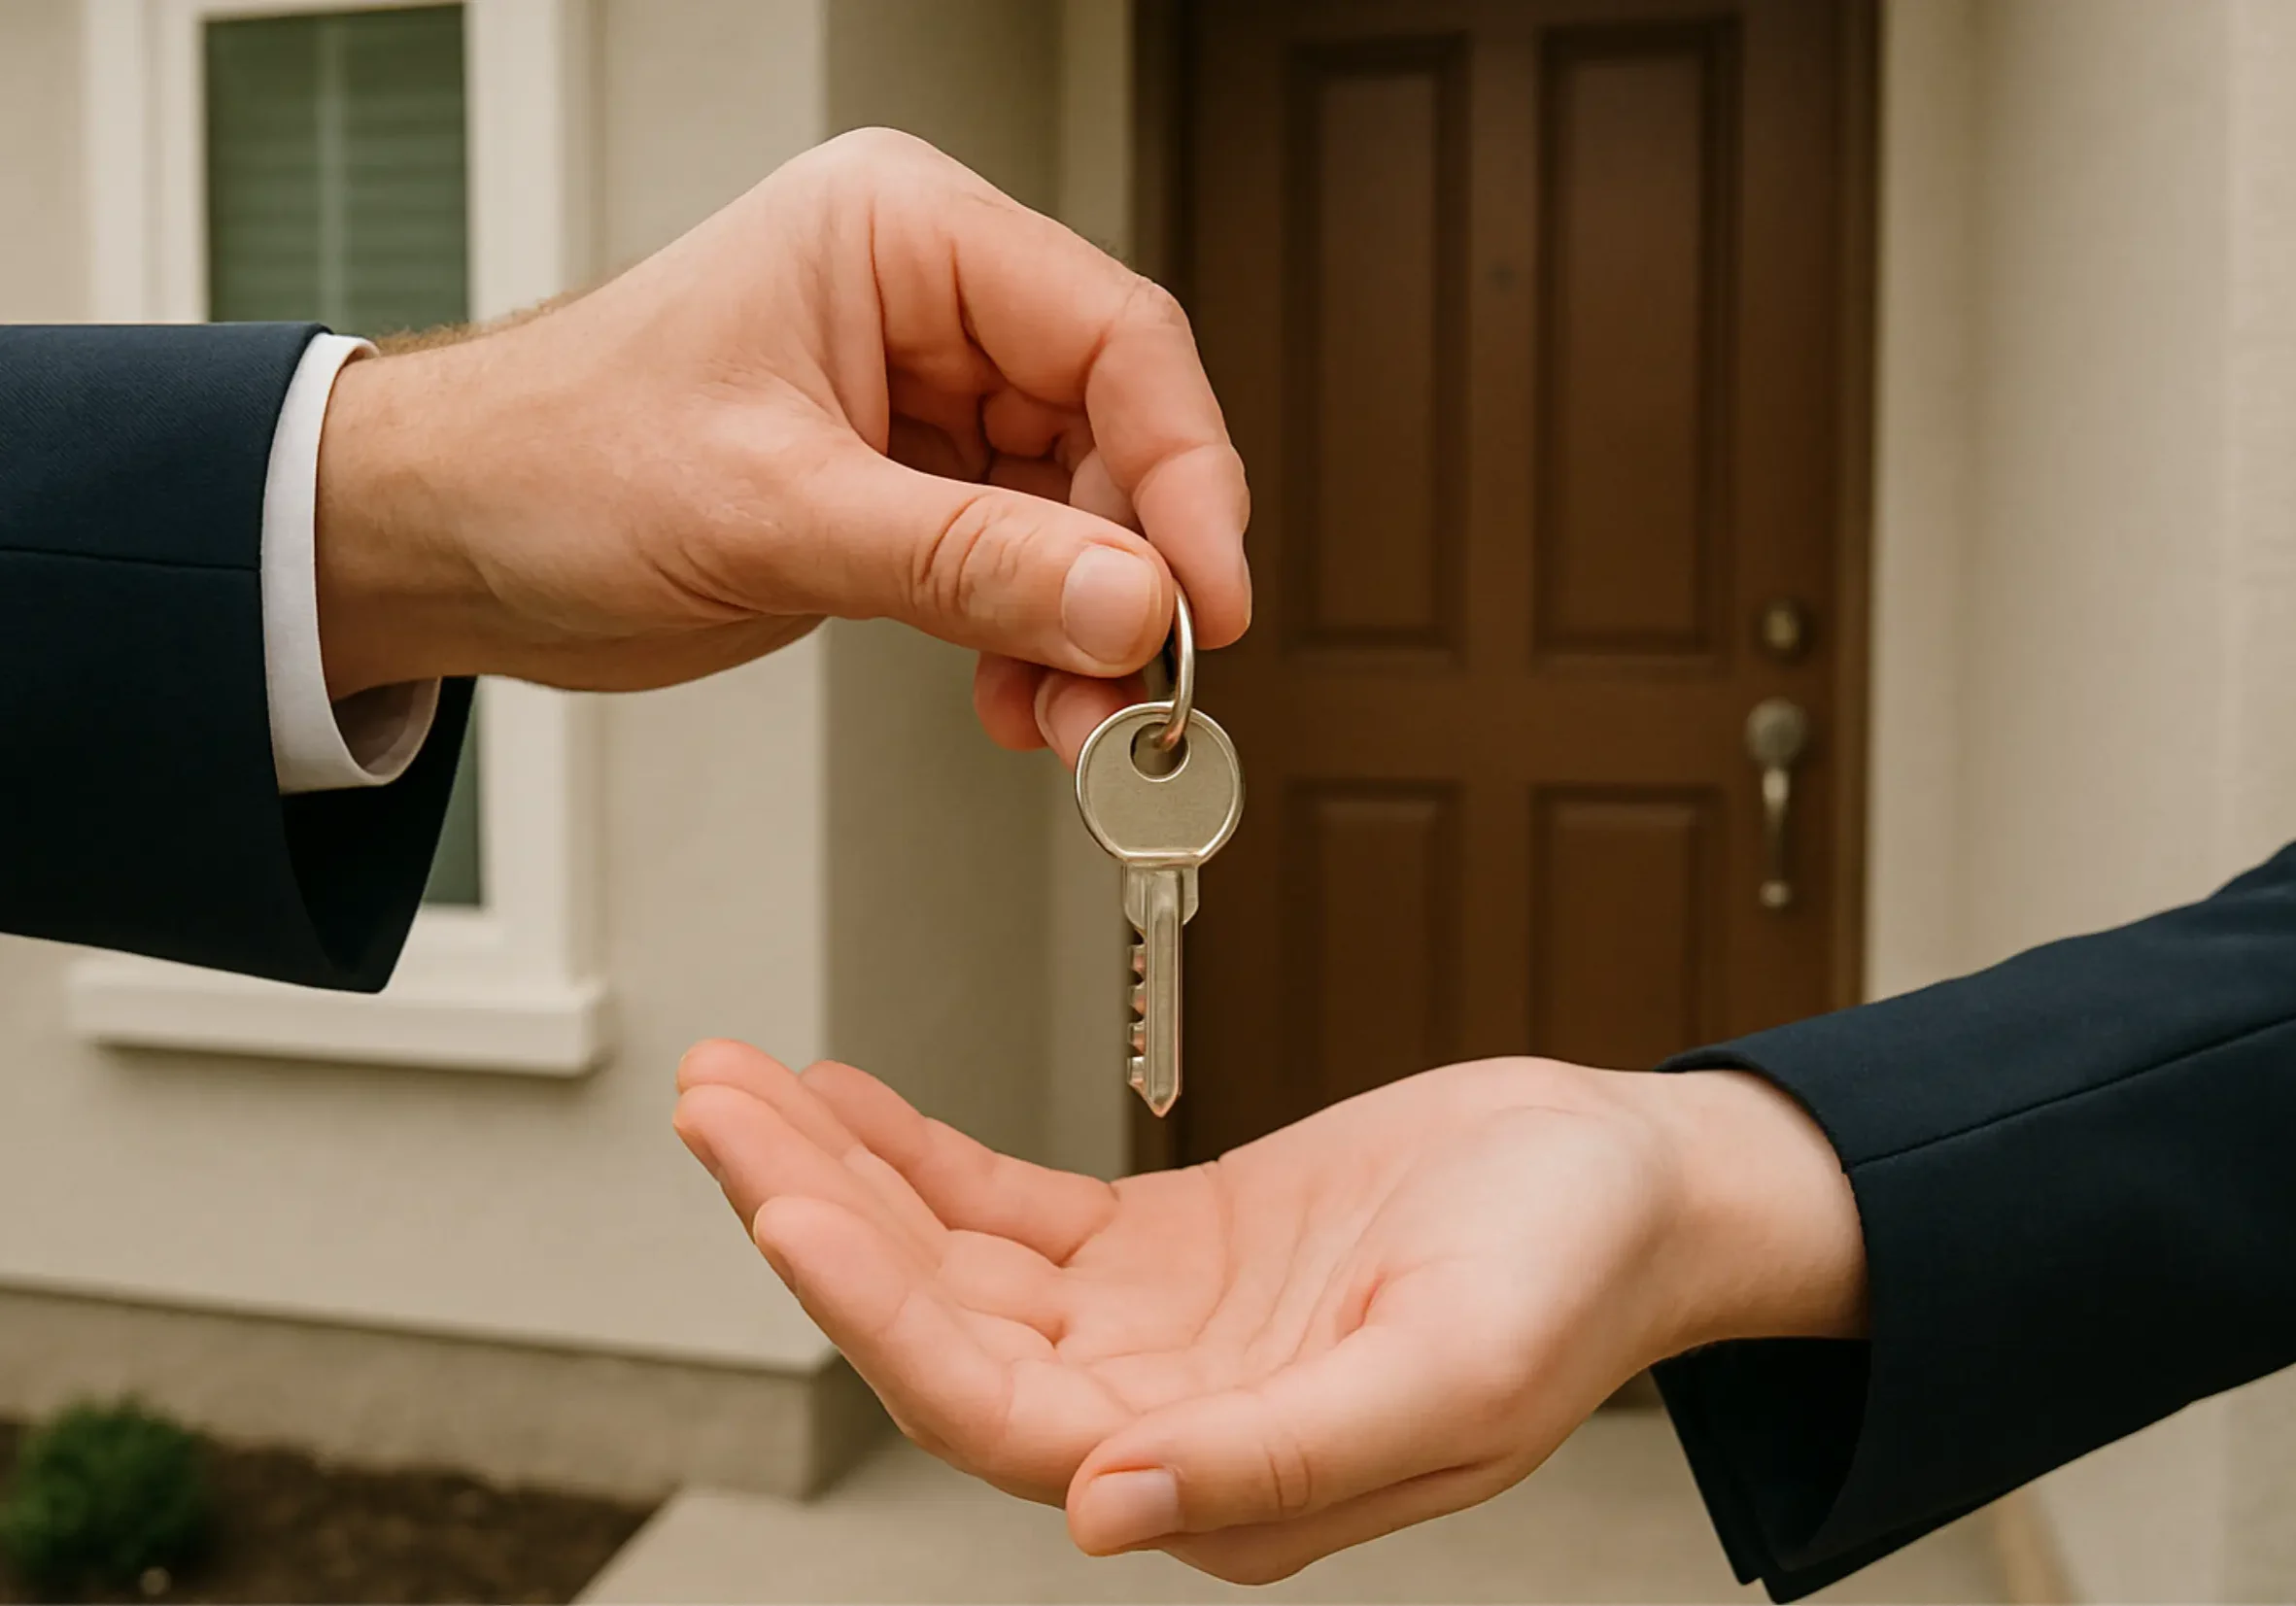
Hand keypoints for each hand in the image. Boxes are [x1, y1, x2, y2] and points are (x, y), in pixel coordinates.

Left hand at [313, 128, 1247, 762]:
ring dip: (1084, 628)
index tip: (1206, 595)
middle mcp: (928, 303)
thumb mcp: (773, 512)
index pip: (1111, 336)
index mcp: (901, 234)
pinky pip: (1017, 561)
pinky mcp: (904, 485)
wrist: (443, 539)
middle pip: (1112, 432)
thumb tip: (1130, 603)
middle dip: (1127, 576)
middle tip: (1134, 690)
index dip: (1184, 472)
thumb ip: (965, 560)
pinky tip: (1018, 700)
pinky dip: (1030, 640)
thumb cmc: (551, 461)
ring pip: (1076, 514)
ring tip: (1069, 723)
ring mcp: (921, 397)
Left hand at [671, 1043, 1865, 1582]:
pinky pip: (1007, 1209)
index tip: (787, 1201)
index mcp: (1218, 1476)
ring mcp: (1154, 1336)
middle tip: (718, 1106)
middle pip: (941, 1330)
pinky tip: (849, 1096)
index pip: (998, 1412)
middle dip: (819, 1216)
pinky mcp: (1162, 1254)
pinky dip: (920, 1155)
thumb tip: (1105, 1515)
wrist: (1633, 1184)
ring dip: (844, 1176)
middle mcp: (1161, 1419)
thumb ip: (1279, 1457)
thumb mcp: (1452, 1367)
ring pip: (953, 1265)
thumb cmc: (1574, 1274)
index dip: (881, 1314)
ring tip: (743, 1085)